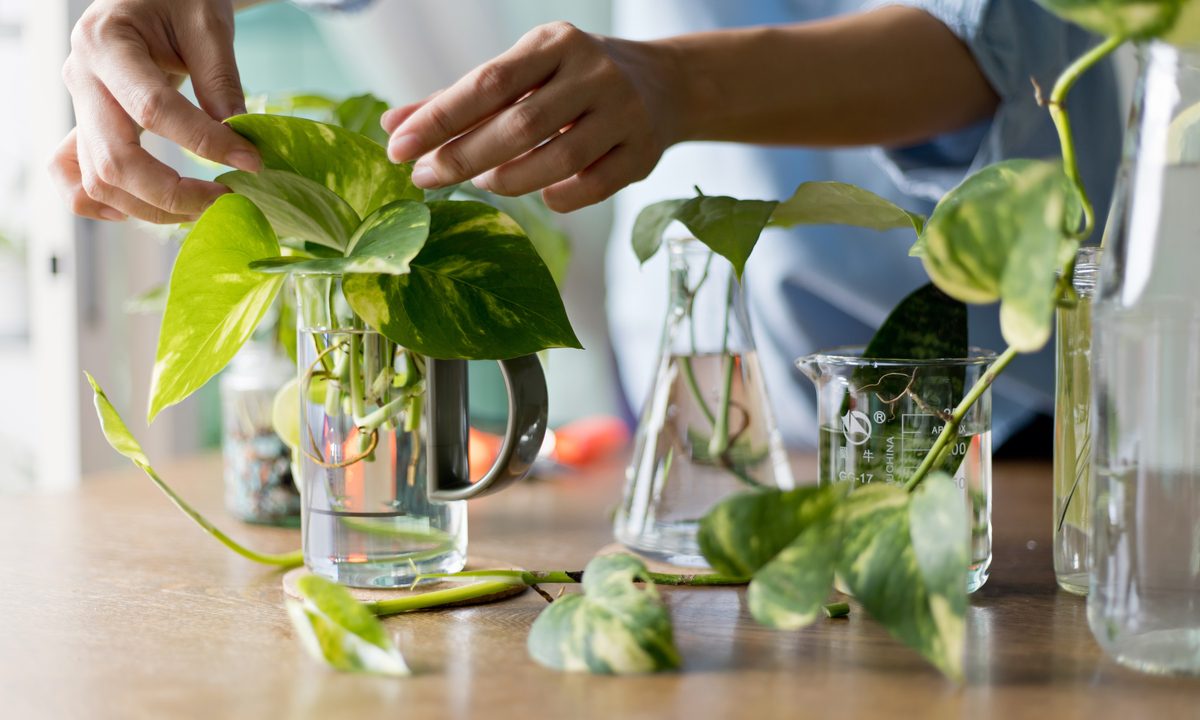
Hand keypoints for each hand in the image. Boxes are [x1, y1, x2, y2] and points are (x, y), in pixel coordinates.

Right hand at [52, 0, 261, 223]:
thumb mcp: (208, 22)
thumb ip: (220, 80)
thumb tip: (239, 140)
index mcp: (106, 43)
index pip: (153, 110)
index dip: (204, 143)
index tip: (251, 162)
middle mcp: (81, 78)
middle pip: (115, 161)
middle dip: (175, 193)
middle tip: (227, 200)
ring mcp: (79, 107)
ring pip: (97, 181)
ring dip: (152, 209)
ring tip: (205, 207)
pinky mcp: (84, 127)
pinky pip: (76, 180)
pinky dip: (109, 205)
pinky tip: (153, 207)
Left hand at [382, 22, 682, 212]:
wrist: (663, 84)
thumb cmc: (570, 80)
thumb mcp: (521, 73)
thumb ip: (459, 100)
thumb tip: (394, 126)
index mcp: (554, 43)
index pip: (487, 83)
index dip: (440, 118)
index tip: (399, 148)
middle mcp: (593, 73)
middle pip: (520, 125)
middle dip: (464, 156)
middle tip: (426, 178)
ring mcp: (624, 113)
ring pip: (558, 160)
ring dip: (510, 180)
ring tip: (484, 182)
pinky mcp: (643, 153)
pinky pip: (591, 187)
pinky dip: (557, 197)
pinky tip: (539, 195)